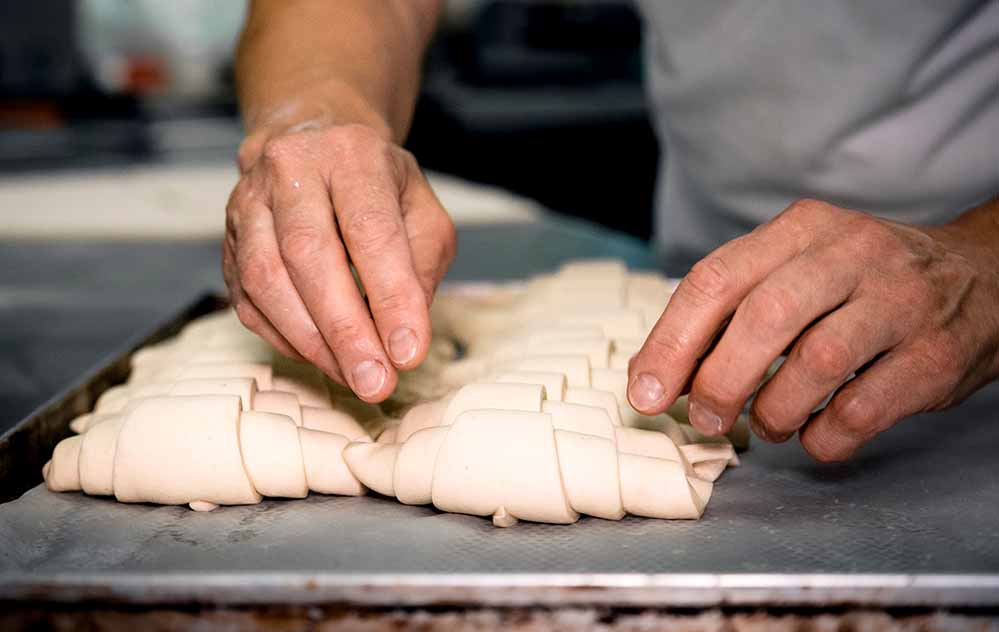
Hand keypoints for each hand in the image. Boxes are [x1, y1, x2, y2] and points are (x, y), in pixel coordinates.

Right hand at [223, 122, 456, 401]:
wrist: (315, 143)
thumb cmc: (378, 187)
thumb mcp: (422, 210)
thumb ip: (421, 265)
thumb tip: (403, 335)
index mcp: (351, 154)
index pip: (370, 231)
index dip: (390, 296)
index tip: (408, 352)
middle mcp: (290, 168)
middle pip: (308, 255)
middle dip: (345, 330)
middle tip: (374, 381)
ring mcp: (248, 203)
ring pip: (266, 279)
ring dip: (312, 341)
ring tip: (353, 376)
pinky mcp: (228, 241)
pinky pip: (247, 300)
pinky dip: (285, 338)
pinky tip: (321, 357)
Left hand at [628, 199, 998, 460]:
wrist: (983, 276)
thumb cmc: (864, 282)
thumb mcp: (800, 267)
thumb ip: (735, 309)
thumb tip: (662, 375)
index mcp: (801, 229)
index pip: (716, 279)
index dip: (672, 342)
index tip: (646, 392)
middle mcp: (851, 254)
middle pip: (764, 318)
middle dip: (719, 380)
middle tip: (706, 417)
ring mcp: (900, 301)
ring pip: (817, 363)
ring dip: (775, 410)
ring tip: (768, 423)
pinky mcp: (936, 353)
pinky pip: (864, 408)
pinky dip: (825, 436)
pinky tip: (815, 435)